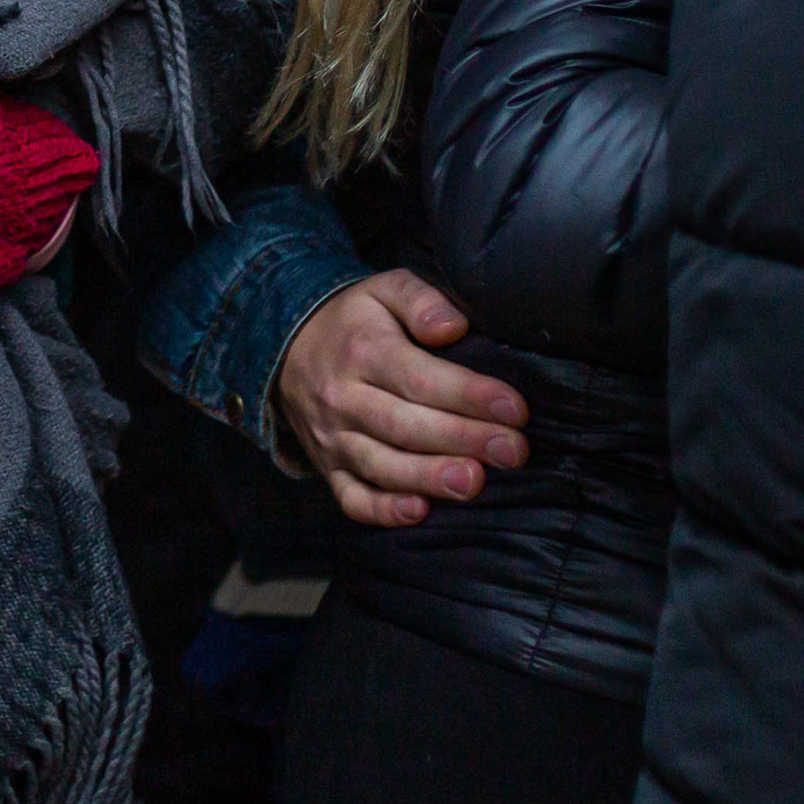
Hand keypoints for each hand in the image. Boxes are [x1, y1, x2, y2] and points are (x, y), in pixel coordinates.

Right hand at [274, 269, 528, 527]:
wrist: (287, 347)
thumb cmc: (355, 322)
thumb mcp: (383, 291)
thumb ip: (421, 301)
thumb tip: (453, 327)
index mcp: (362, 351)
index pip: (419, 378)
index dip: (470, 395)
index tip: (515, 409)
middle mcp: (343, 397)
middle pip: (405, 425)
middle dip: (463, 439)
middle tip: (513, 451)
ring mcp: (333, 438)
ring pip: (381, 465)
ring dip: (428, 477)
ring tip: (473, 482)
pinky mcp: (328, 468)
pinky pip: (351, 497)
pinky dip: (382, 510)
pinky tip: (418, 511)